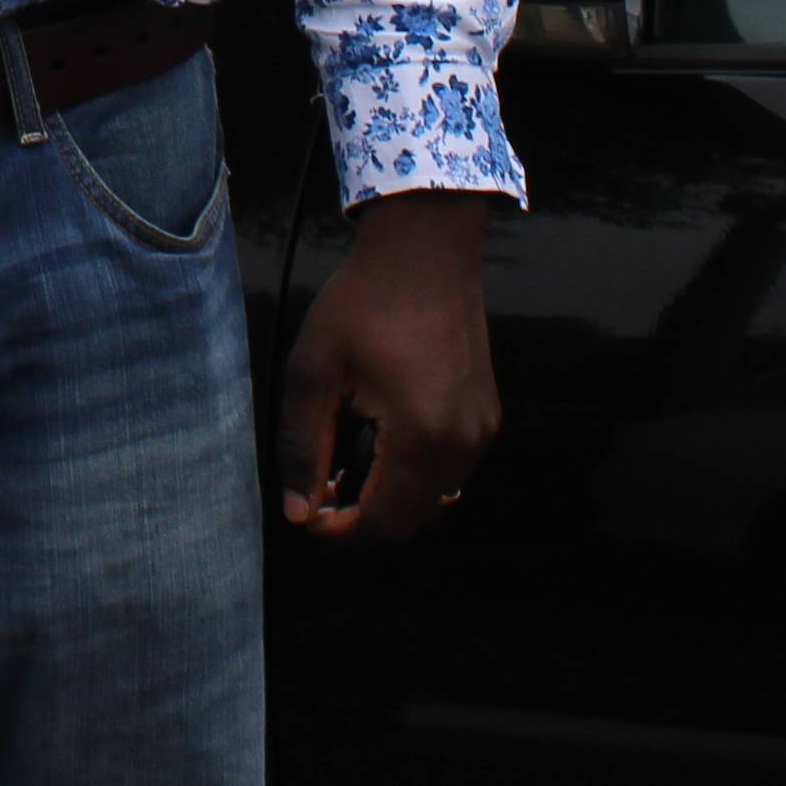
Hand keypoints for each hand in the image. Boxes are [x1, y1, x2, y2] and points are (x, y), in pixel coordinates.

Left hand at [278, 187, 497, 543]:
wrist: (425, 250)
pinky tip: (377, 447)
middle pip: (411, 523)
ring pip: (433, 502)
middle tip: (319, 495)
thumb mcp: (314, 370)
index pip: (384, 523)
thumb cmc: (363, 302)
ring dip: (389, 502)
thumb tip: (299, 512)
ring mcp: (481, 431)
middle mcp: (462, 442)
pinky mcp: (486, 417)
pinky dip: (413, 478)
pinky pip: (449, 473)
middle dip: (362, 523)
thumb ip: (303, 446)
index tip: (307, 517)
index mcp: (420, 434)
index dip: (341, 535)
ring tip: (343, 471)